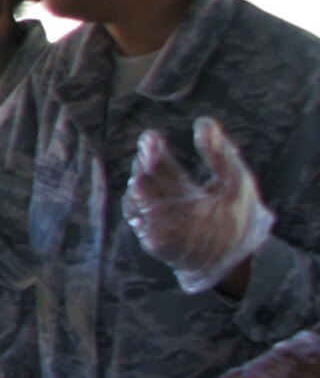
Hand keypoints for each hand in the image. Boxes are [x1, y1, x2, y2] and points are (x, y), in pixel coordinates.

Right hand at [125, 117, 273, 294]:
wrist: (241, 256)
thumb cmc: (239, 218)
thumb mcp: (234, 179)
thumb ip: (219, 153)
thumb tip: (204, 121)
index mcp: (180, 186)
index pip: (160, 163)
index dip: (153, 149)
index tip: (151, 137)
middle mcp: (165, 201)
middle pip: (144, 177)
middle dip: (142, 164)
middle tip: (147, 153)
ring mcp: (158, 221)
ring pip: (136, 200)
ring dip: (137, 189)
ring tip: (139, 180)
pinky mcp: (158, 240)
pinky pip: (141, 226)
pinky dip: (139, 216)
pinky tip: (142, 205)